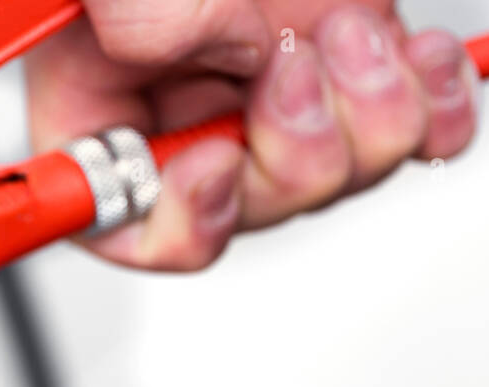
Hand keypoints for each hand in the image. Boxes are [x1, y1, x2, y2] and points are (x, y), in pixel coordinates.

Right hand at [26, 1, 480, 268]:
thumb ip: (140, 13)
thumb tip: (235, 49)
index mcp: (98, 108)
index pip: (125, 224)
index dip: (182, 219)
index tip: (216, 161)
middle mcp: (183, 112)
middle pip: (249, 208)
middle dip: (291, 155)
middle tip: (290, 66)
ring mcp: (268, 93)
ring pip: (336, 176)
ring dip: (362, 120)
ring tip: (343, 35)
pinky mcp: (342, 63)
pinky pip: (410, 132)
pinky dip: (429, 105)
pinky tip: (414, 60)